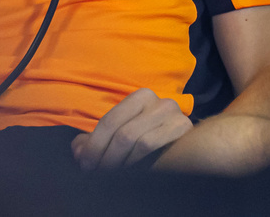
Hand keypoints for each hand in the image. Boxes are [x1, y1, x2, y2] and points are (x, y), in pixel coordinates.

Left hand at [70, 88, 193, 169]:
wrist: (192, 147)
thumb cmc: (150, 139)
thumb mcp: (122, 135)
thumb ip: (97, 140)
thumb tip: (78, 149)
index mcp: (140, 96)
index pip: (109, 122)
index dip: (94, 145)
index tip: (85, 164)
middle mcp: (158, 101)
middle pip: (122, 133)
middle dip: (104, 156)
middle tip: (96, 172)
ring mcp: (173, 113)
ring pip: (137, 141)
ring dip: (120, 162)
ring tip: (111, 173)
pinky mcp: (183, 128)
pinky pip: (152, 145)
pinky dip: (136, 161)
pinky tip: (130, 170)